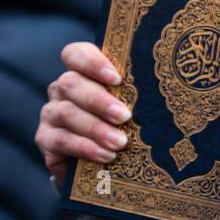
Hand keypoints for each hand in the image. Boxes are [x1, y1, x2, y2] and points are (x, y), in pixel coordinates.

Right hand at [36, 42, 130, 185]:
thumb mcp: (134, 106)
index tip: (116, 78)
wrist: (101, 164)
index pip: (75, 54)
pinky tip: (106, 155)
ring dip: (96, 128)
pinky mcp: (46, 139)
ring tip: (120, 142)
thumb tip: (174, 83)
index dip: (92, 62)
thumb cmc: (126, 125)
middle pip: (71, 83)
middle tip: (124, 116)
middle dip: (99, 100)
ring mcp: (52, 113)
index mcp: (83, 73)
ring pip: (67, 113)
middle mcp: (63, 89)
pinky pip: (61, 140)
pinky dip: (85, 148)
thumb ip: (140, 93)